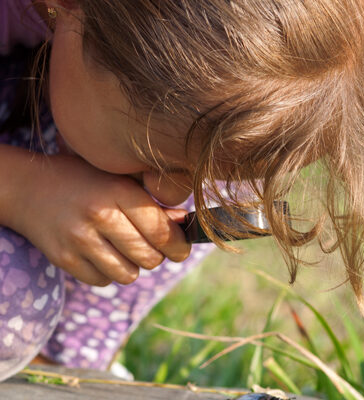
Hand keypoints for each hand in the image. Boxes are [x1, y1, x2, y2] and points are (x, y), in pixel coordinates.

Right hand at [11, 154, 190, 285]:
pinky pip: (104, 281)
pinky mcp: (64, 259)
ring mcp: (79, 240)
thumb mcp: (120, 179)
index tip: (182, 249)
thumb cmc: (84, 181)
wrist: (28, 187)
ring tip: (124, 247)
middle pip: (149, 258)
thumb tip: (184, 222)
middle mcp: (99, 216)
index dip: (179, 245)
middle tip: (151, 245)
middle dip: (157, 256)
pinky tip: (102, 252)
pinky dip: (109, 271)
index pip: (161, 232)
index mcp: (118, 191)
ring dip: (133, 265)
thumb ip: (154, 201)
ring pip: (129, 275)